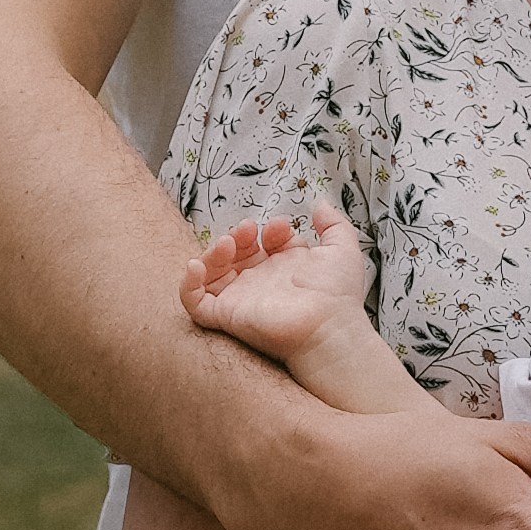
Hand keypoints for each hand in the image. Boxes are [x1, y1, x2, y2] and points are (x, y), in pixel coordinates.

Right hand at [181, 205, 370, 364]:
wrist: (329, 325)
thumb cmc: (338, 294)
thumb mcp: (342, 248)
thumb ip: (333, 224)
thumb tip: (320, 205)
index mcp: (284, 269)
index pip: (264, 244)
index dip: (269, 230)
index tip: (281, 227)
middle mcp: (260, 284)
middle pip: (235, 254)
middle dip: (238, 235)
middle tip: (248, 230)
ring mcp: (241, 300)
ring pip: (211, 273)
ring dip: (212, 251)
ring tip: (228, 243)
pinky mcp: (226, 315)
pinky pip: (194, 303)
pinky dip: (188, 283)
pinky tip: (196, 265)